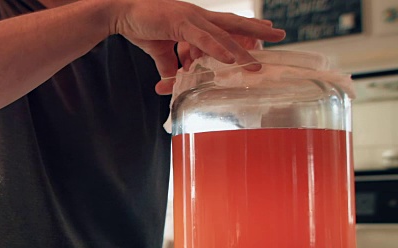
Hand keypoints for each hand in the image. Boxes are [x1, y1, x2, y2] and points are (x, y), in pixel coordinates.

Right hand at [109, 0, 285, 93]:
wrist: (120, 13)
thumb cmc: (140, 26)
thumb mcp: (159, 51)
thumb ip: (169, 67)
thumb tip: (171, 83)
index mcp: (194, 21)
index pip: (225, 24)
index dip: (245, 27)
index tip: (266, 31)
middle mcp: (197, 16)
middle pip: (233, 24)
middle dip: (257, 30)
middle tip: (279, 34)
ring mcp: (190, 18)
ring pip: (222, 35)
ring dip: (242, 48)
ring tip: (258, 60)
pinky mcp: (179, 23)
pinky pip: (203, 39)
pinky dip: (218, 49)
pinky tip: (231, 58)